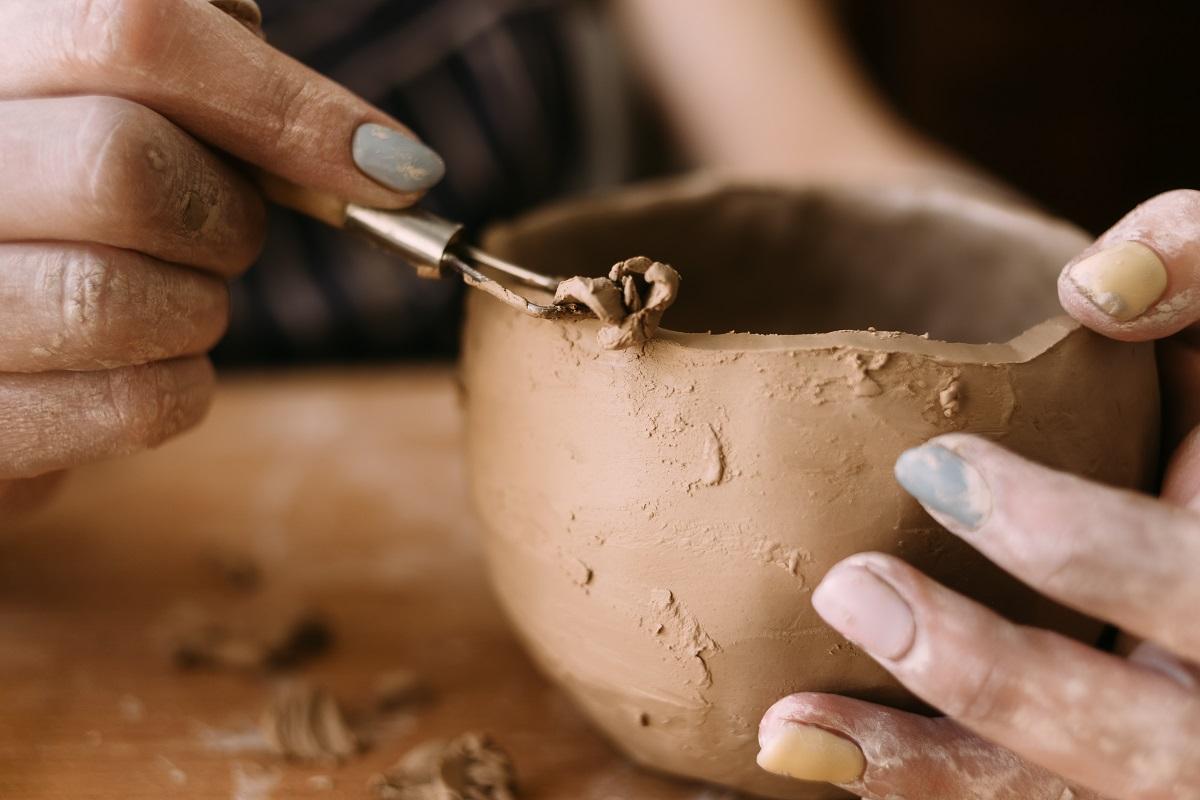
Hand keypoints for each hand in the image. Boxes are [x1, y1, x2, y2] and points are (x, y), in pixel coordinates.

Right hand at [0, 0, 442, 515]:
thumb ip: (210, 77)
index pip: (131, 32)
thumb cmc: (61, 202)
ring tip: (169, 292)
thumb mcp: (113, 100)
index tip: (391, 167)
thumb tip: (376, 156)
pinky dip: (178, 386)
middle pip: (122, 166)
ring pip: (118, 299)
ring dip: (197, 306)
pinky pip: (129, 405)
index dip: (282, 103)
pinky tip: (145, 358)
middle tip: (230, 230)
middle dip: (227, 214)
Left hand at [756, 191, 1199, 799]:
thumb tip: (1097, 285)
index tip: (929, 465)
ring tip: (787, 728)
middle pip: (1141, 746)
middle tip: (848, 590)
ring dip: (928, 777)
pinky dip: (909, 788)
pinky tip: (800, 756)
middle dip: (991, 678)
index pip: (1189, 586)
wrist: (1191, 521)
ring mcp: (1164, 751)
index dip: (1073, 543)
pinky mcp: (1102, 768)